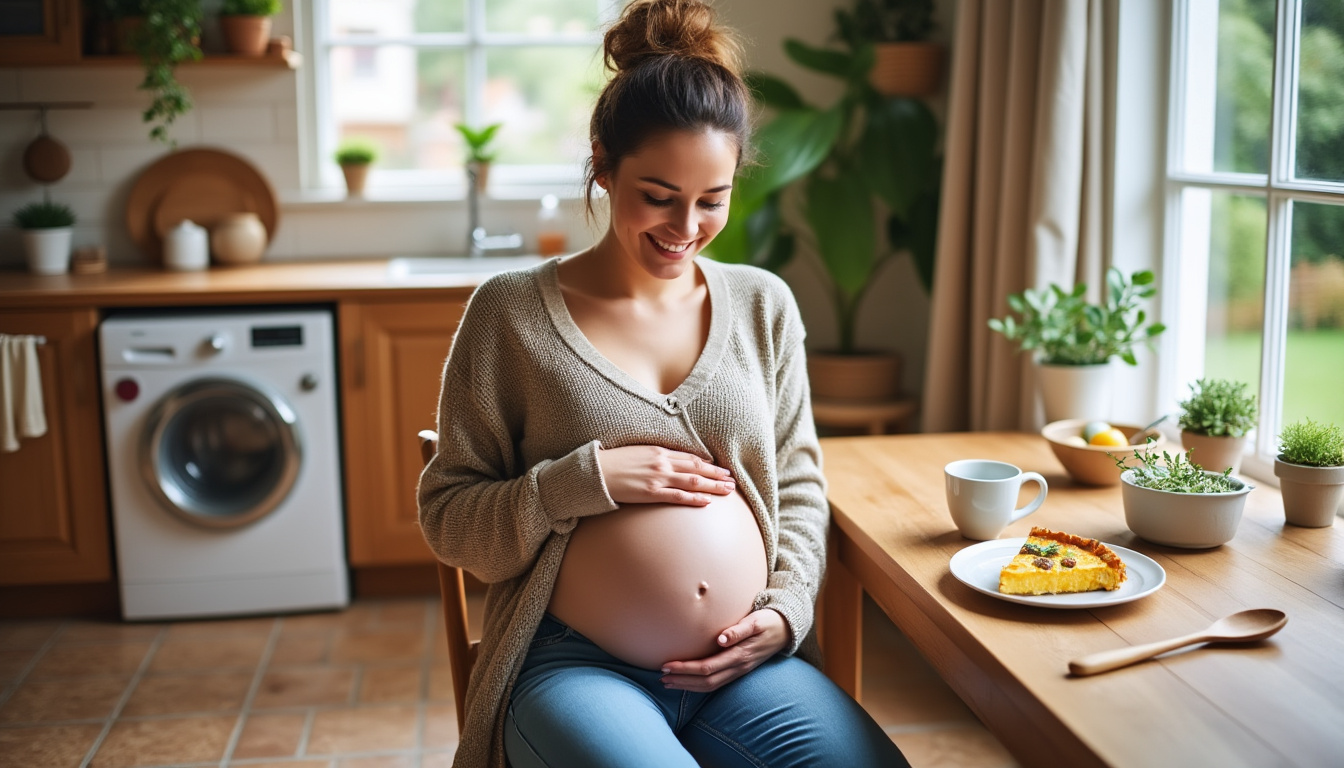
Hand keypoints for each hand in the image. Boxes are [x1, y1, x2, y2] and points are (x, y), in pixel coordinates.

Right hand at [597, 445, 734, 505]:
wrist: (595, 472)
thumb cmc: (614, 463)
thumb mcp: (637, 453)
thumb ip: (655, 457)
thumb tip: (669, 463)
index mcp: (658, 450)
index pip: (690, 457)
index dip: (708, 463)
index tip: (721, 468)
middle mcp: (662, 462)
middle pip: (696, 468)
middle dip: (716, 474)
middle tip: (732, 480)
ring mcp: (657, 478)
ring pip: (693, 481)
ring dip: (712, 486)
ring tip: (727, 490)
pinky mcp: (651, 493)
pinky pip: (677, 496)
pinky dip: (694, 498)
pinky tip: (707, 501)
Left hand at [658, 609, 790, 691]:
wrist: (786, 631)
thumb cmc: (768, 621)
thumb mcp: (756, 621)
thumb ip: (738, 630)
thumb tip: (721, 638)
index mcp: (740, 655)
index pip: (707, 667)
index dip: (686, 669)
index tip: (667, 664)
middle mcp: (738, 667)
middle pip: (706, 681)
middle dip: (682, 680)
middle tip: (661, 676)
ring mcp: (739, 671)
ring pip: (710, 685)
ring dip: (687, 686)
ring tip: (668, 682)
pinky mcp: (738, 671)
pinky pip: (716, 683)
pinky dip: (698, 685)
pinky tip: (686, 682)